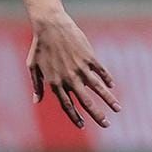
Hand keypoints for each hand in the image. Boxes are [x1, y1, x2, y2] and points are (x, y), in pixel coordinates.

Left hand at [27, 10, 119, 128]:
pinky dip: (107, 79)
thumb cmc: (39, 46)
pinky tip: (112, 86)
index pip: (67, 105)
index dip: (74, 117)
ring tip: (118, 109)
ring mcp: (80, 67)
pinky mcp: (88, 56)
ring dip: (108, 100)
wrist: (50, 25)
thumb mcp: (33, 67)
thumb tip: (36, 101)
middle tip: (106, 125)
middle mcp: (69, 78)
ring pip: (97, 88)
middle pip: (86, 101)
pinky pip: (100, 71)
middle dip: (97, 115)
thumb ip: (36, 85)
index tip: (82, 125)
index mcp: (55, 83)